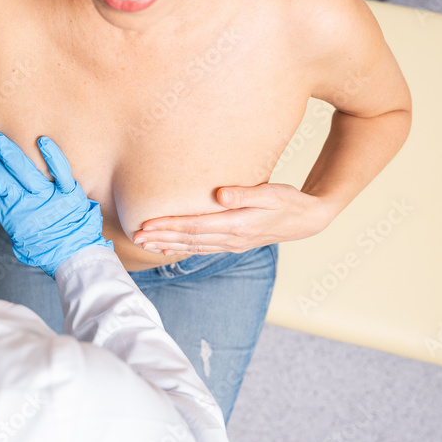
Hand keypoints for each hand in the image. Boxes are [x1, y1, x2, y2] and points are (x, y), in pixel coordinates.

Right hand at [0, 132, 111, 276]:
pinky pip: (60, 169)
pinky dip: (52, 155)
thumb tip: (2, 208)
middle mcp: (25, 203)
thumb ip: (10, 223)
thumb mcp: (20, 242)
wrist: (74, 256)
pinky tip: (42, 140)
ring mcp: (47, 195)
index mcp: (11, 216)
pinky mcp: (68, 191)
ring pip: (22, 167)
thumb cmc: (46, 252)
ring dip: (6, 150)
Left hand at [133, 184, 333, 255]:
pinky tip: (168, 247)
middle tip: (135, 236)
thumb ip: (246, 193)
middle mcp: (232, 238)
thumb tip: (221, 194)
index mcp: (238, 225)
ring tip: (144, 243)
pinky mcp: (232, 243)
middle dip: (160, 237)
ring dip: (167, 245)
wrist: (306, 220)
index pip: (195, 227)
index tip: (146, 225)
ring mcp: (231, 244)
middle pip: (189, 239)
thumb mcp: (272, 192)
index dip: (168, 227)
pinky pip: (202, 248)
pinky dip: (182, 249)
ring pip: (193, 247)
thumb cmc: (288, 201)